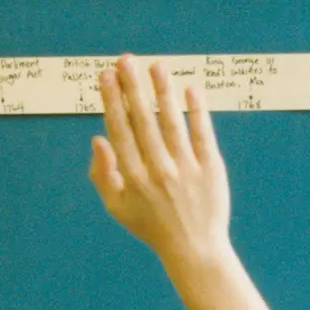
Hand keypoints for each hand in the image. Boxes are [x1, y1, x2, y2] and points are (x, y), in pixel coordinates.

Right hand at [89, 56, 231, 264]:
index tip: (106, 77)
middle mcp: (158, 170)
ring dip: (163, 91)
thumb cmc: (152, 226)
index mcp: (133, 177)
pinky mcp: (211, 169)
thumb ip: (103, 174)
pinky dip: (197, 112)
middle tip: (125, 60)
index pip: (120, 130)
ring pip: (172, 123)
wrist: (194, 249)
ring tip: (156, 66)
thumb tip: (98, 138)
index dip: (112, 101)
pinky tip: (191, 89)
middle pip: (143, 121)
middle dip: (132, 87)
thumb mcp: (117, 207)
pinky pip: (204, 135)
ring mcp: (186, 169)